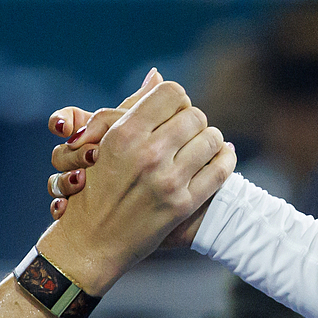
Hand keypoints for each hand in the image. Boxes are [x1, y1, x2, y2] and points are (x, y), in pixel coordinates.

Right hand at [37, 72, 234, 290]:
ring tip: (204, 145)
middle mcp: (147, 155)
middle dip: (194, 120)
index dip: (176, 99)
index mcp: (125, 134)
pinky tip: (222, 156)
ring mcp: (167, 181)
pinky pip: (221, 170)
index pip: (172, 93)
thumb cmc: (93, 188)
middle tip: (188, 130)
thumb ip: (133, 107)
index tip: (173, 112)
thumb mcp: (104, 142)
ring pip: (212, 139)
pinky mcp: (183, 205)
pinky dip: (226, 159)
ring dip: (211, 139)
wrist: (91, 242)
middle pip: (196, 115)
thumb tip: (157, 74)